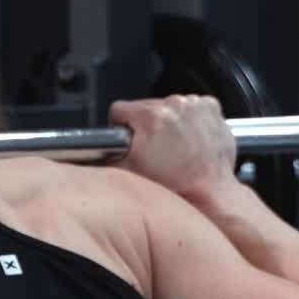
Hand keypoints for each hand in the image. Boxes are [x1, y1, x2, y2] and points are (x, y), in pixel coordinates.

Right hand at [108, 94, 236, 201]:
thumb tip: (87, 151)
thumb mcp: (124, 172)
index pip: (119, 109)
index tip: (130, 140)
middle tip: (154, 149)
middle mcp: (175, 105)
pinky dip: (188, 119)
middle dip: (145, 125)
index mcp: (151, 116)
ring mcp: (195, 105)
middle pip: (144, 106)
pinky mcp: (211, 108)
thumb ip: (100, 154)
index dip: (120, 127)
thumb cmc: (174, 185)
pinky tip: (188, 139)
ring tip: (173, 146)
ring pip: (167, 106)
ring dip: (167, 121)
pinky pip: (190, 107)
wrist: (208, 193)